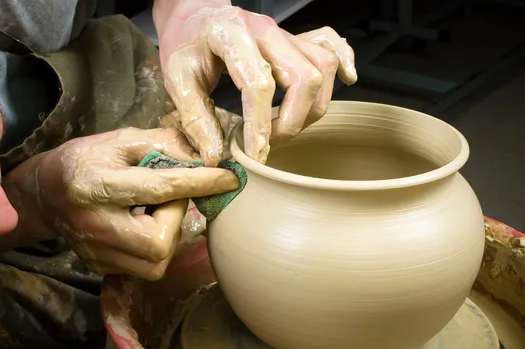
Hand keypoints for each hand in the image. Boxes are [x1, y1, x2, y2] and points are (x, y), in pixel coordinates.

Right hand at [30, 127, 237, 279]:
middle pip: (159, 243)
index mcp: (96, 185)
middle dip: (176, 218)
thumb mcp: (120, 140)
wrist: (45, 194)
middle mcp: (94, 226)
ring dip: (168, 234)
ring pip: (156, 263)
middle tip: (167, 198)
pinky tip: (142, 225)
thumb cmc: (86, 160)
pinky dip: (155, 247)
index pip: (157, 188)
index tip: (229, 178)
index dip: (198, 183)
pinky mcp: (100, 268)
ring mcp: (95, 254)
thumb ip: (162, 144)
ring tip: (153, 212)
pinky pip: (144, 268)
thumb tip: (205, 156)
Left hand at [154, 0, 356, 165]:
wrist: (194, 16)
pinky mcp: (294, 39)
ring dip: (313, 106)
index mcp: (230, 35)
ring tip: (286, 127)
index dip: (261, 124)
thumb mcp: (177, 80)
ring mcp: (284, 33)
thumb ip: (195, 118)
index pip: (259, 83)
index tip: (256, 154)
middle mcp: (265, 31)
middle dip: (293, 121)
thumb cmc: (186, 46)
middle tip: (269, 143)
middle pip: (304, 76)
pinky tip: (347, 82)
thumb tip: (216, 156)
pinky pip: (331, 45)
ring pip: (323, 66)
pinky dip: (344, 63)